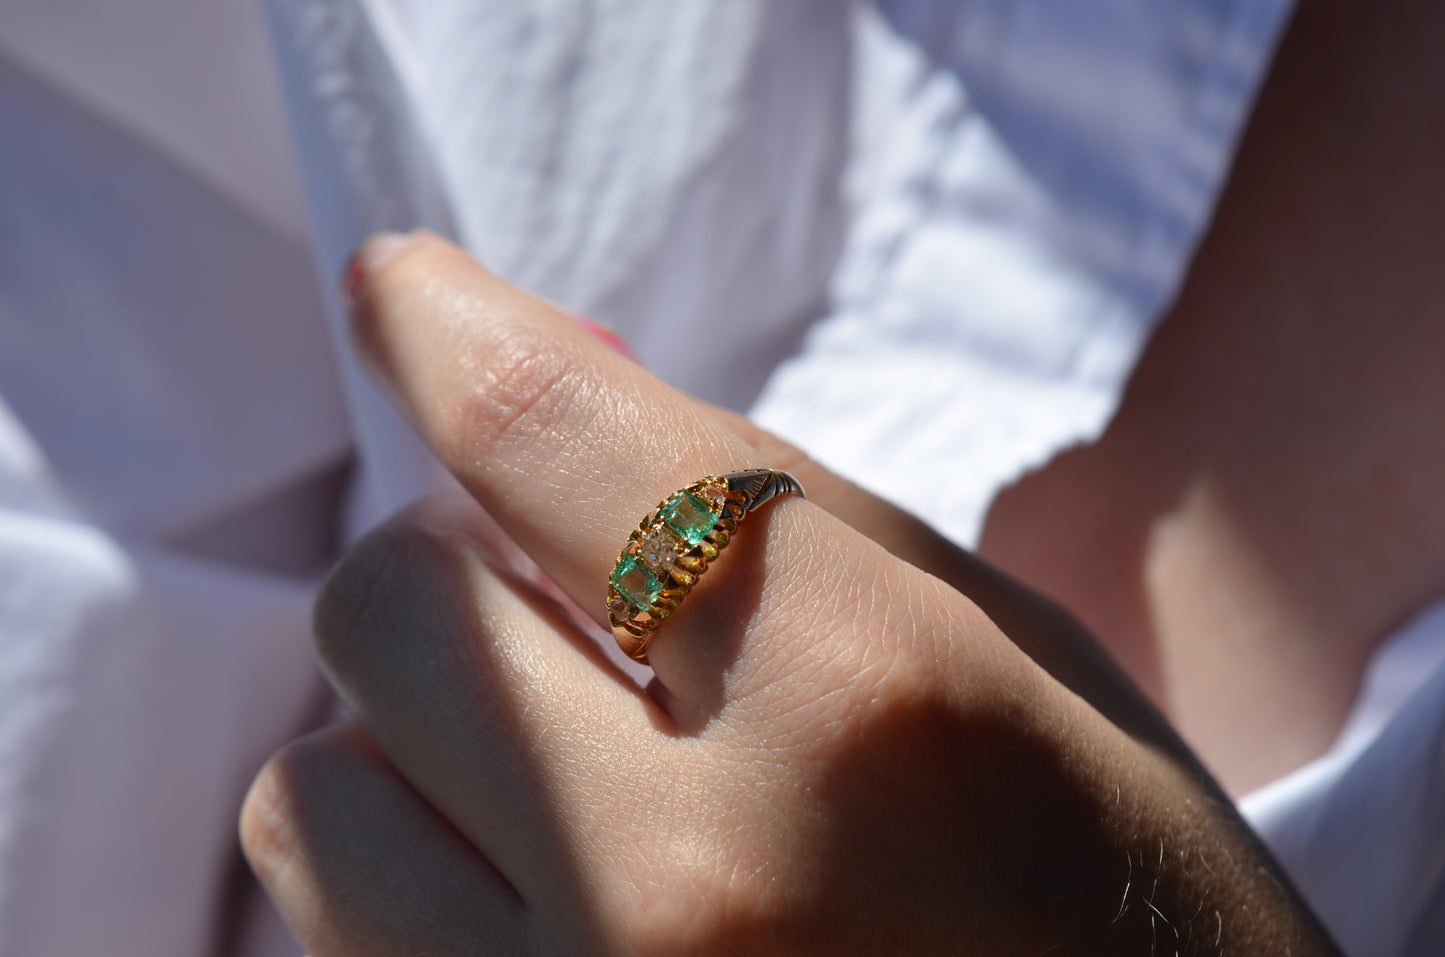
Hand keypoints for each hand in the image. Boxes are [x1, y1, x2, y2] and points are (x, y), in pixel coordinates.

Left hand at [240, 232, 1337, 954]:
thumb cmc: (1121, 891)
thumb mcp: (1006, 650)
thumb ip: (772, 515)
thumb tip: (538, 404)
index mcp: (861, 704)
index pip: (548, 435)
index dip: (445, 328)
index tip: (399, 296)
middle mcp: (687, 884)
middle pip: (388, 610)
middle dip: (462, 570)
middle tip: (571, 606)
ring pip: (308, 798)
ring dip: (412, 745)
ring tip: (560, 778)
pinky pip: (336, 930)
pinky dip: (413, 872)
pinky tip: (551, 885)